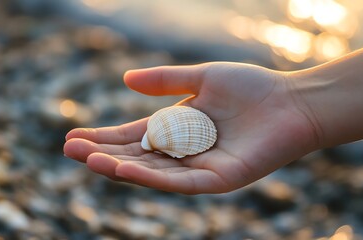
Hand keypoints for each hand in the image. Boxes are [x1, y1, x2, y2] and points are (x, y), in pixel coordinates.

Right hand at [63, 62, 317, 193]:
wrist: (293, 102)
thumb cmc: (253, 88)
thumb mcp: (202, 77)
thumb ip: (166, 80)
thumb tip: (125, 79)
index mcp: (179, 128)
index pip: (134, 136)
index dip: (104, 137)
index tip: (73, 137)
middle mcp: (184, 151)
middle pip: (137, 155)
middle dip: (103, 154)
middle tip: (69, 150)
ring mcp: (200, 168)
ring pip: (153, 172)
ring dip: (119, 166)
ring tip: (88, 160)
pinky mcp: (219, 180)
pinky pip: (180, 181)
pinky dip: (152, 176)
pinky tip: (125, 168)